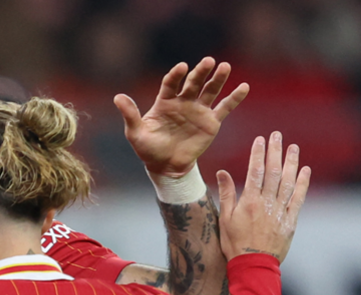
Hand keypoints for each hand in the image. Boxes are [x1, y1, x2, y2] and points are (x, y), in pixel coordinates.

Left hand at [115, 57, 248, 176]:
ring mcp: (198, 110)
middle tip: (208, 61)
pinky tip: (244, 87)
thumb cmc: (148, 149)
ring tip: (224, 67)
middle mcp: (183, 102)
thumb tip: (117, 97)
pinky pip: (224, 108)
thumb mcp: (135, 133)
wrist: (166, 166)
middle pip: (193, 83)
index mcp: (165, 102)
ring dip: (218, 79)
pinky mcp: (211, 122)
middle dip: (200, 72)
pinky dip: (234, 98)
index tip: (181, 67)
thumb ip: (130, 114)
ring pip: (210, 91)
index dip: (175, 75)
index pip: (171, 84)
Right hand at [217, 132, 310, 261]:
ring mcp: (280, 211)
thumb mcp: (224, 219)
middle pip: (272, 172)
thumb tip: (223, 172)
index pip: (254, 171)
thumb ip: (226, 194)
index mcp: (248, 202)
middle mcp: (266, 203)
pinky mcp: (290, 220)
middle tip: (277, 135)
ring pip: (287, 182)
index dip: (258, 154)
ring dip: (290, 163)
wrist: (252, 264)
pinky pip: (298, 198)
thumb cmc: (234, 243)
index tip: (260, 139)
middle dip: (275, 152)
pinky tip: (304, 170)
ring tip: (292, 147)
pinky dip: (302, 183)